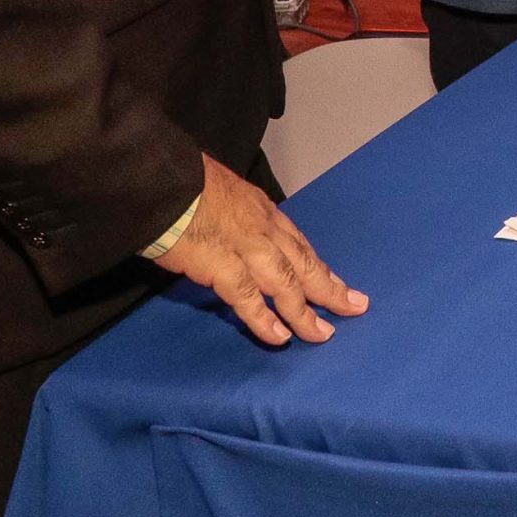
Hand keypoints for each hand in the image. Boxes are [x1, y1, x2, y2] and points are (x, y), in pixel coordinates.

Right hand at [154, 155, 367, 346]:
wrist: (162, 178)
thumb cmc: (184, 180)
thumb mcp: (223, 189)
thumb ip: (233, 211)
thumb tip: (231, 224)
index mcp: (261, 210)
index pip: (297, 242)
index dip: (317, 264)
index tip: (334, 281)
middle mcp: (262, 228)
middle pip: (303, 263)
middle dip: (330, 287)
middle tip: (355, 306)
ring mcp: (246, 247)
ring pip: (286, 284)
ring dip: (305, 312)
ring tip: (322, 334)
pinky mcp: (222, 265)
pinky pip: (250, 298)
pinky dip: (265, 319)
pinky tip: (280, 338)